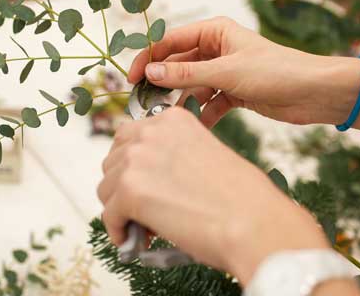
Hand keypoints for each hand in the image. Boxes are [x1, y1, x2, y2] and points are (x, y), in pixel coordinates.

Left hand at [97, 107, 328, 284]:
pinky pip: (109, 215)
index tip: (140, 182)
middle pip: (113, 160)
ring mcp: (138, 159)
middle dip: (122, 185)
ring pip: (106, 188)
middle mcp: (151, 132)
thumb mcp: (204, 154)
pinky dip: (118, 230)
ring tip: (142, 225)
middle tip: (141, 207)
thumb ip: (172, 156)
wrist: (252, 220)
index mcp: (172, 119)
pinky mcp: (129, 190)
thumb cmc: (240, 196)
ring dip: (120, 209)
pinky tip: (133, 240)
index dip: (132, 164)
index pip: (129, 135)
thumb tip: (148, 179)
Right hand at [128, 17, 359, 127]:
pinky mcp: (234, 92)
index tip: (132, 79)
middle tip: (144, 104)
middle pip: (178, 65)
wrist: (315, 93)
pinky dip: (203, 114)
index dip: (149, 58)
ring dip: (182, 102)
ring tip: (169, 120)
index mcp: (214, 32)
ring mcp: (225, 72)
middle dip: (163, 83)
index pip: (170, 41)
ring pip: (192, 86)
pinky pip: (209, 102)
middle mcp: (217, 49)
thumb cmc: (277, 71)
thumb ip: (187, 74)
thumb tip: (151, 72)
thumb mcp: (227, 72)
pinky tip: (196, 127)